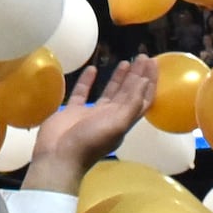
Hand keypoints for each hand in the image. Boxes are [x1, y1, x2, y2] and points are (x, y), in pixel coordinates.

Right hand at [27, 60, 154, 195]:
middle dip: (137, 75)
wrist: (59, 156)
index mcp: (124, 120)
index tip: (153, 63)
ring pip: (109, 92)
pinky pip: (82, 93)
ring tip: (126, 62)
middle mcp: (111, 116)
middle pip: (128, 93)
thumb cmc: (90, 141)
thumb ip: (131, 104)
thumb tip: (144, 81)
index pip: (142, 98)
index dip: (149, 81)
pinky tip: (92, 69)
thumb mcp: (117, 124)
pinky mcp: (73, 111)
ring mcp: (92, 114)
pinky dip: (88, 81)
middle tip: (142, 56)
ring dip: (118, 78)